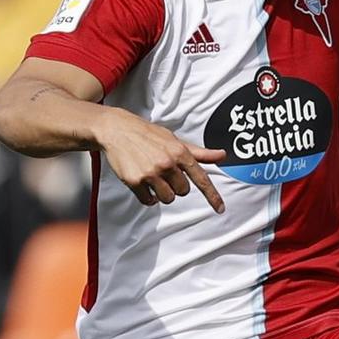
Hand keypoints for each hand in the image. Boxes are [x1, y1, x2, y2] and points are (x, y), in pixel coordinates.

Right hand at [98, 109, 225, 210]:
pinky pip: (149, 201)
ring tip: (154, 177)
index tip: (220, 209)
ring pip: (167, 199)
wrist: (117, 130)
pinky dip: (148, 196)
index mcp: (180, 152)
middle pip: (183, 191)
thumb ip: (199, 153)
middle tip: (164, 172)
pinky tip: (144, 183)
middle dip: (176, 185)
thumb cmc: (149, 135)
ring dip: (162, 192)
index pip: (201, 178)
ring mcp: (151, 173)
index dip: (212, 196)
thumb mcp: (176, 140)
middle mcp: (167, 163)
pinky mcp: (135, 181)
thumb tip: (222, 155)